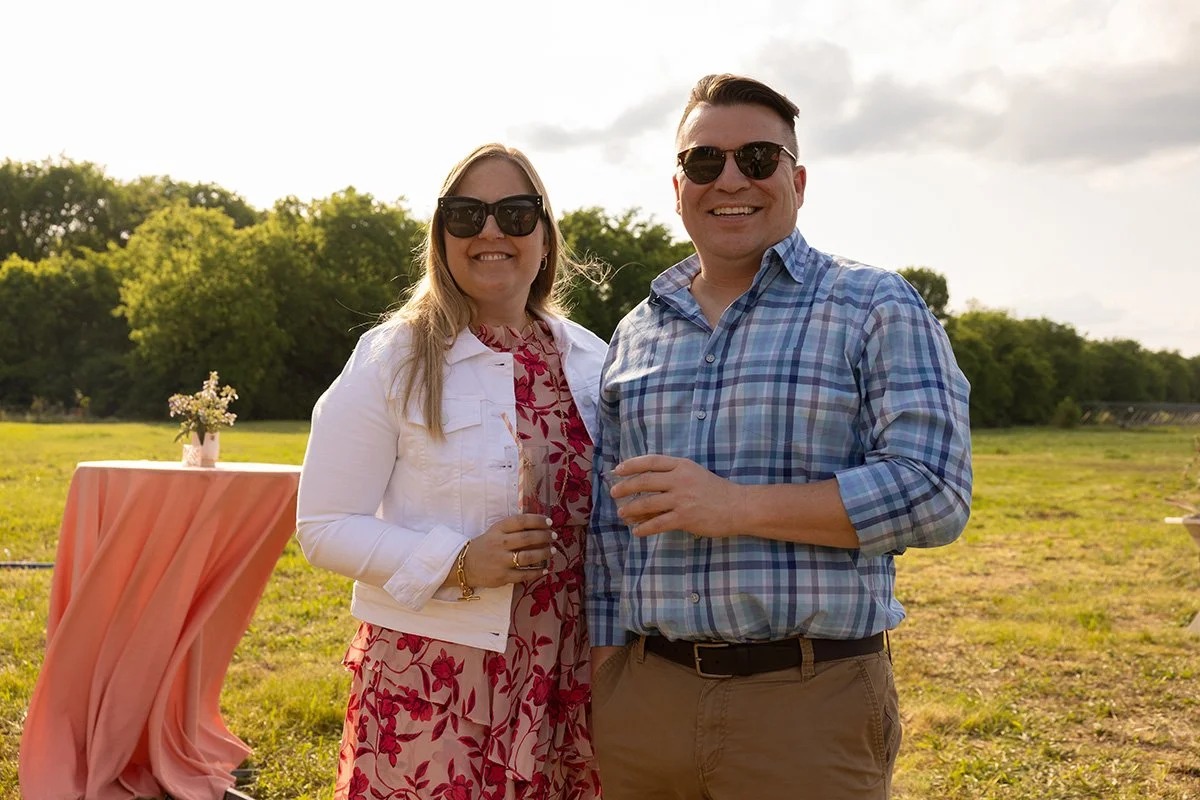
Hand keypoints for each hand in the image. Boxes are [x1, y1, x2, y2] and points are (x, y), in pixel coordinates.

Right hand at [463, 513, 556, 587]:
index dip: (537, 520)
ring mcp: (500, 561)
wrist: (465, 565)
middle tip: (554, 536)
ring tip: (552, 551)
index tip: (549, 521)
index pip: (520, 521)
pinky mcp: (502, 577)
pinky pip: (524, 575)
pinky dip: (537, 572)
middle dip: (544, 536)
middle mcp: (499, 544)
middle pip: (527, 538)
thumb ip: (513, 528)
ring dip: (544, 553)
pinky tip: (545, 569)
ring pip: (528, 557)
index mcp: (498, 529)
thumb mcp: (495, 532)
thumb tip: (540, 525)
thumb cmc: (486, 546)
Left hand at [609, 455, 742, 538]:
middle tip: (614, 492)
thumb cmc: (716, 490)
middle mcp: (680, 479)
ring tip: (622, 513)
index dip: (631, 465)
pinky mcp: (685, 517)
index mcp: (682, 465)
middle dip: (625, 487)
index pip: (651, 461)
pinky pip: (657, 523)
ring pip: (647, 503)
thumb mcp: (694, 474)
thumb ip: (673, 475)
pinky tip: (637, 531)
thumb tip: (644, 483)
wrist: (738, 507)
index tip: (618, 470)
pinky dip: (644, 528)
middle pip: (644, 481)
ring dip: (631, 509)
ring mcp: (682, 499)